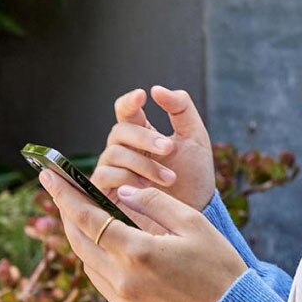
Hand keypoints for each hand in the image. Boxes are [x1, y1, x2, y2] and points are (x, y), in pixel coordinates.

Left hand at [38, 169, 246, 301]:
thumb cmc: (218, 263)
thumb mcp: (193, 223)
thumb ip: (155, 203)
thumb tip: (124, 192)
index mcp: (138, 253)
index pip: (88, 218)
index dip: (65, 195)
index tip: (49, 175)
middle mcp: (123, 281)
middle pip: (79, 242)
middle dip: (67, 214)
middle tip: (61, 191)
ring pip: (88, 264)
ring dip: (84, 239)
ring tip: (87, 217)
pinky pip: (104, 283)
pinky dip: (100, 262)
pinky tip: (111, 249)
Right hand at [92, 85, 216, 217]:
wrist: (196, 212)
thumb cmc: (194, 175)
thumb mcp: (195, 137)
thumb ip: (180, 108)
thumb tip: (156, 89)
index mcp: (143, 134)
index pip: (126, 110)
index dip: (129, 101)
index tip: (142, 96)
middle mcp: (124, 150)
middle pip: (119, 130)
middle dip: (144, 137)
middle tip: (169, 148)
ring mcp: (115, 170)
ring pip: (113, 153)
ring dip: (144, 163)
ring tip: (170, 178)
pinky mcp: (109, 192)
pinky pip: (106, 176)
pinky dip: (128, 179)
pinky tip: (147, 189)